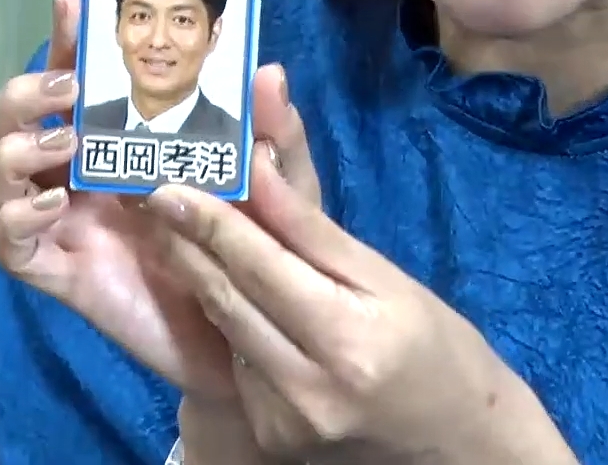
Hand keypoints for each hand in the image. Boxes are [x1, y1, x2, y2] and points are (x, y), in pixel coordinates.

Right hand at [0, 0, 318, 401]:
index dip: (67, 37)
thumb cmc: (264, 255)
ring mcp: (66, 225)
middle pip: (12, 119)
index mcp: (124, 140)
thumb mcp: (282, 190)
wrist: (254, 343)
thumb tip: (268, 70)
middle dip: (23, 91)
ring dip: (11, 149)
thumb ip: (276, 136)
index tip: (75, 1)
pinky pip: (9, 247)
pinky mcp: (63, 275)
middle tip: (71, 91)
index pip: (78, 76)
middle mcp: (82, 175)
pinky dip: (16, 219)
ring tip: (65, 145)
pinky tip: (57, 203)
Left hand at [145, 159, 567, 463]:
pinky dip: (230, 322)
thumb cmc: (435, 346)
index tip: (169, 183)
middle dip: (186, 242)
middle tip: (153, 195)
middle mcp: (308, 388)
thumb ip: (312, 229)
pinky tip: (228, 291)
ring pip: (226, 329)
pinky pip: (238, 361)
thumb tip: (256, 169)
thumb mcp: (385, 277)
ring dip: (199, 278)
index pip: (261, 267)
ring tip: (177, 228)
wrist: (454, 441)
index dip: (211, 223)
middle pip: (228, 299)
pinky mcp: (271, 435)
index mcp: (348, 338)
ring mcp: (284, 420)